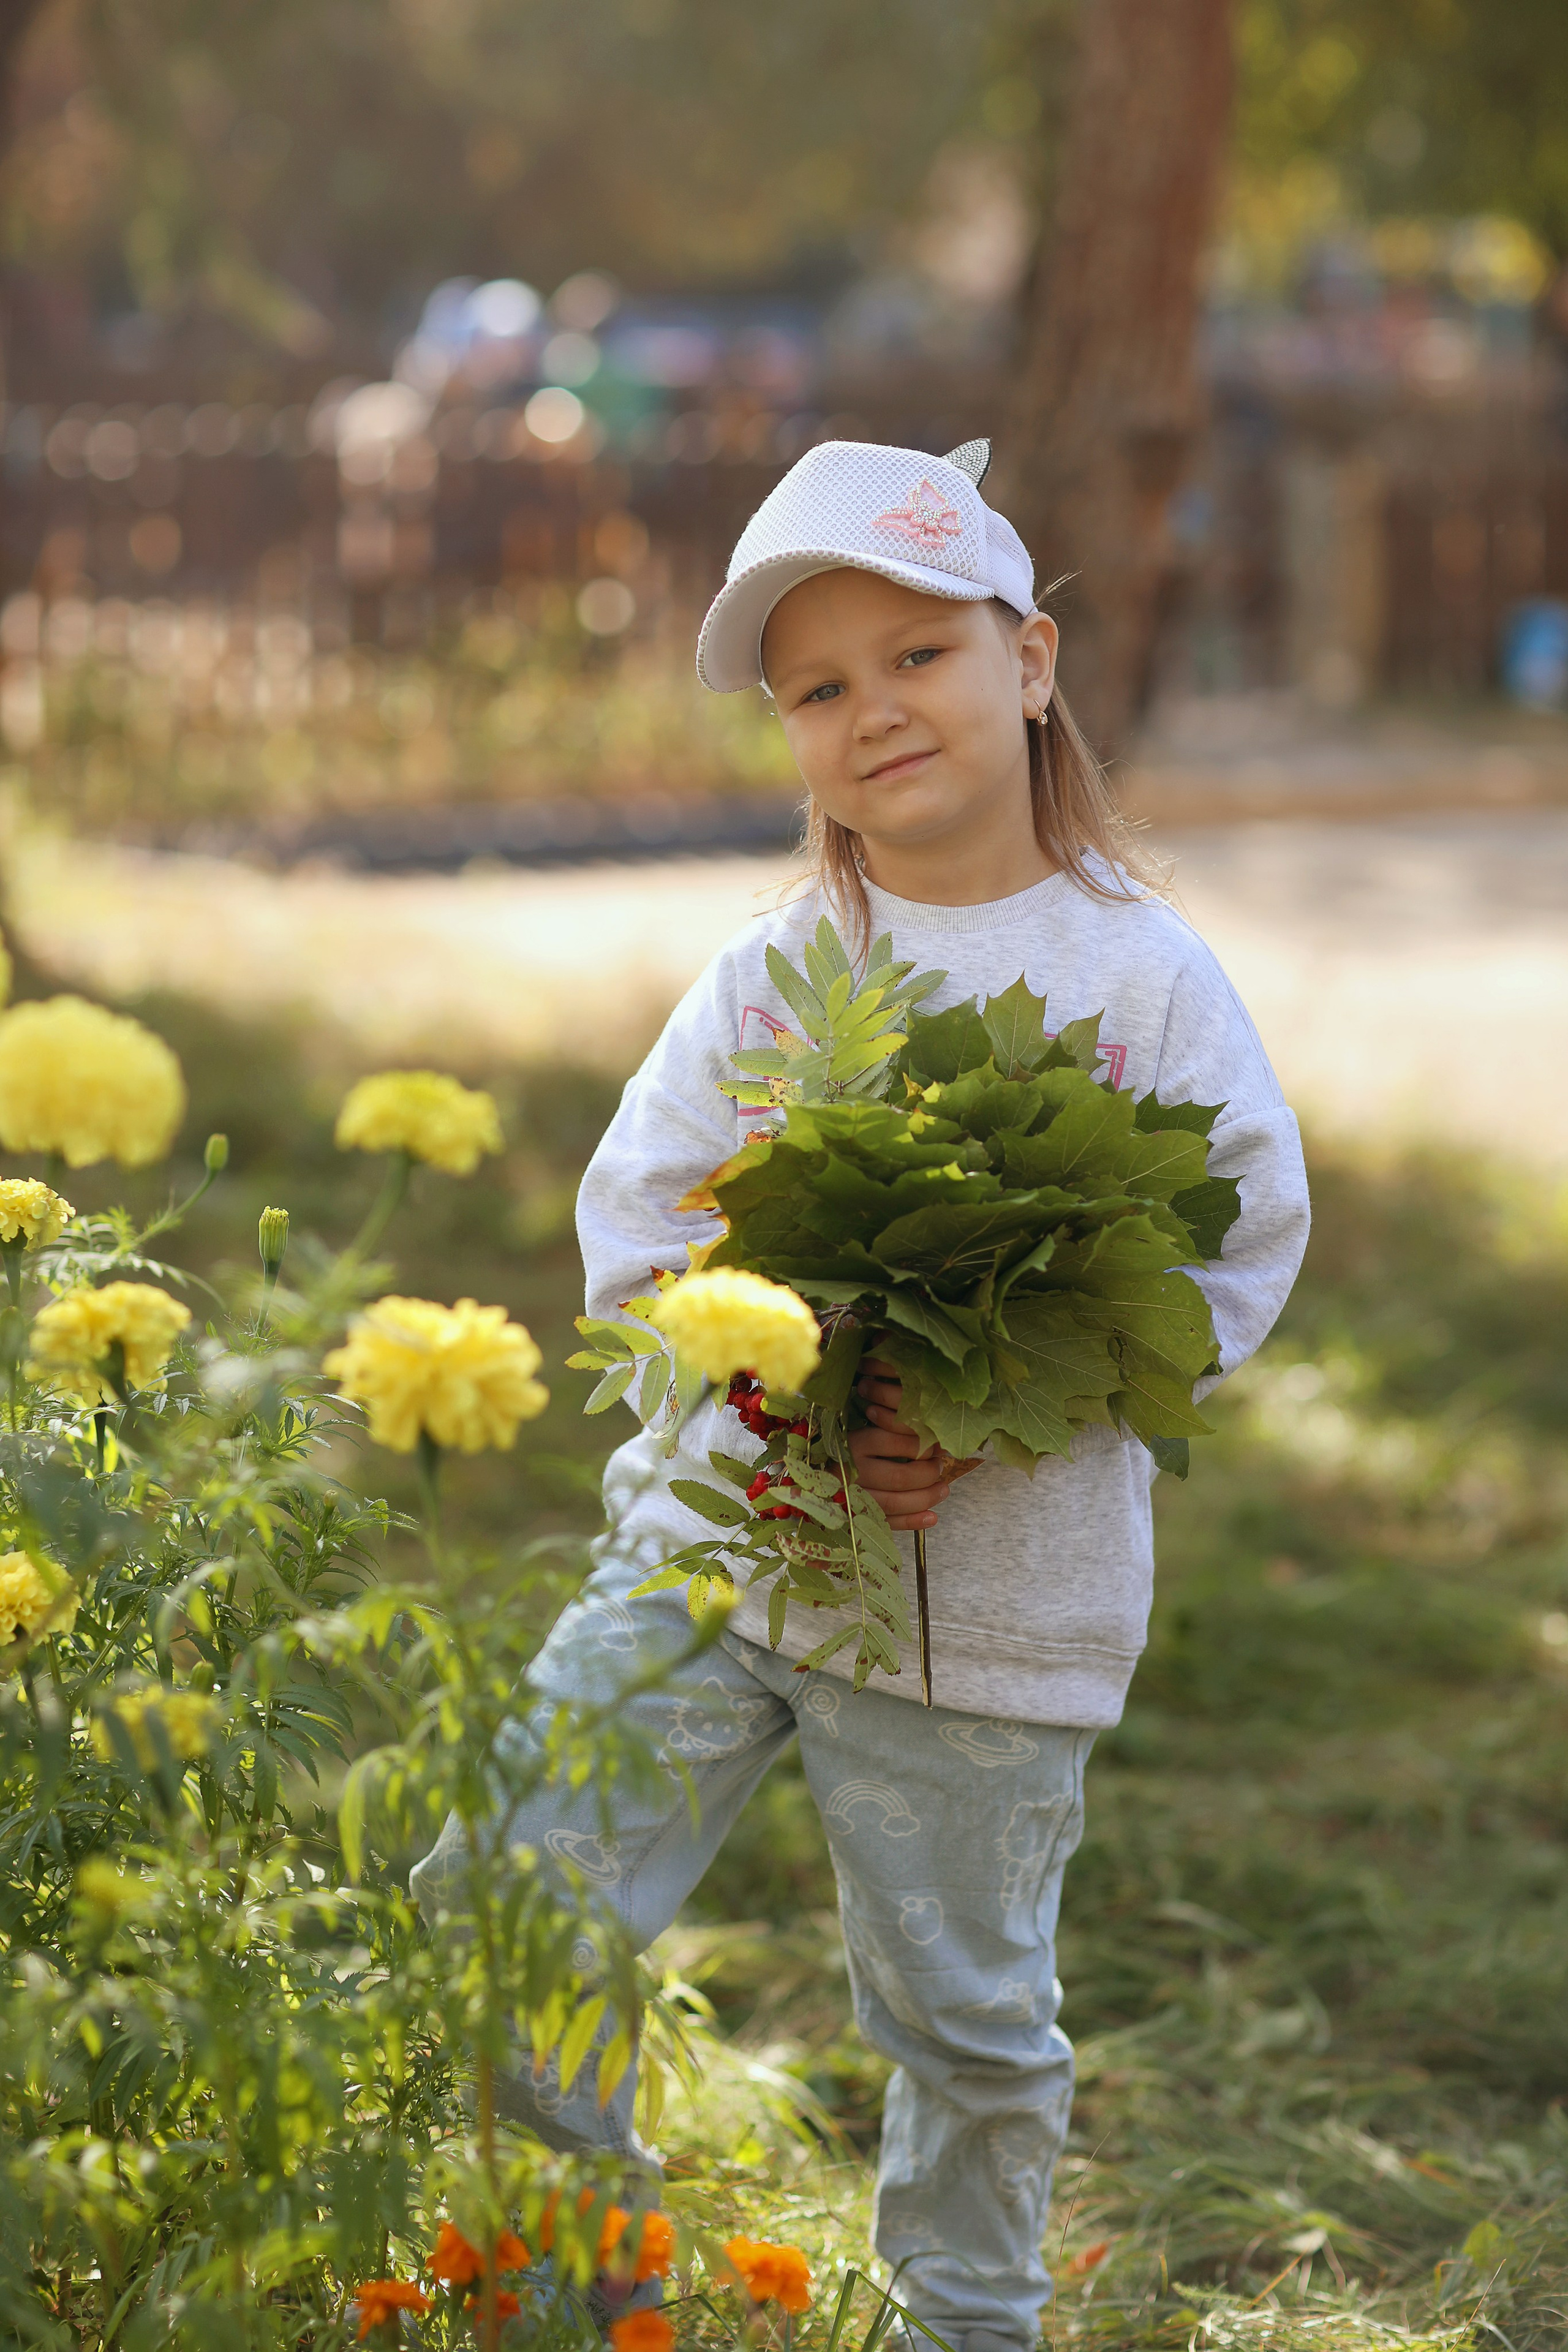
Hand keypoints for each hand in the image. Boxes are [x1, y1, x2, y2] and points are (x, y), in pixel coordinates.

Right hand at [848, 1355, 950, 1532]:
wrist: (804, 1476)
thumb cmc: (840, 1447)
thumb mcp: (858, 1428)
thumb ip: (888, 1428)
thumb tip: (929, 1435)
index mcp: (853, 1443)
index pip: (897, 1442)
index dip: (923, 1445)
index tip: (935, 1444)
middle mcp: (852, 1470)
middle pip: (901, 1476)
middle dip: (928, 1473)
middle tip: (939, 1467)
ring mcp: (852, 1497)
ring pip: (896, 1502)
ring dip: (926, 1497)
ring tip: (943, 1490)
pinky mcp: (853, 1518)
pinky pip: (887, 1523)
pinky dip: (913, 1522)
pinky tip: (932, 1517)